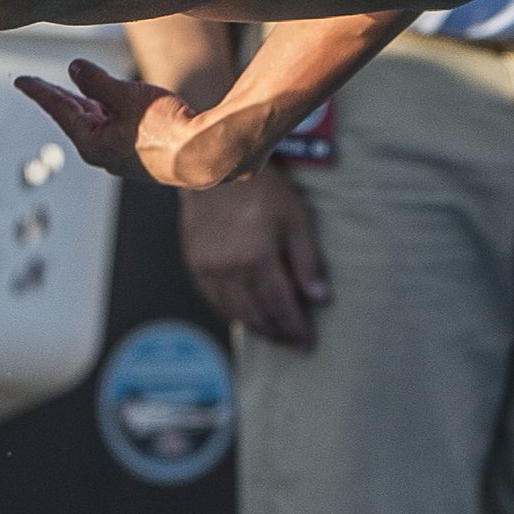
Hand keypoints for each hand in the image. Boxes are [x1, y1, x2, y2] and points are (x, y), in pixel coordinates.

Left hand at [14, 59, 213, 186]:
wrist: (205, 155)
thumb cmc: (166, 127)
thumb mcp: (125, 95)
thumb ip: (96, 81)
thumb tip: (73, 68)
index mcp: (92, 142)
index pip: (59, 109)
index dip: (40, 91)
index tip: (20, 80)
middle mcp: (103, 153)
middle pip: (75, 117)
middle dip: (59, 97)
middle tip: (39, 84)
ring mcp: (123, 156)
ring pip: (98, 123)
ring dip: (86, 104)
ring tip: (74, 89)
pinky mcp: (143, 154)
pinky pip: (117, 128)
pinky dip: (108, 112)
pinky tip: (112, 104)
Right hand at [179, 165, 328, 347]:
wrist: (217, 170)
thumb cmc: (261, 190)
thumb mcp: (295, 218)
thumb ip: (307, 260)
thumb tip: (319, 297)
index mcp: (258, 259)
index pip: (281, 306)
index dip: (295, 328)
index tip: (307, 343)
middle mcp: (230, 271)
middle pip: (257, 316)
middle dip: (277, 334)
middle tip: (292, 343)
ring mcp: (209, 270)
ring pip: (233, 313)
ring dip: (255, 327)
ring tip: (272, 333)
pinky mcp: (195, 266)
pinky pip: (214, 301)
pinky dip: (232, 313)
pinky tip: (245, 316)